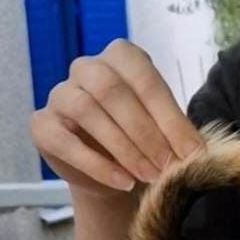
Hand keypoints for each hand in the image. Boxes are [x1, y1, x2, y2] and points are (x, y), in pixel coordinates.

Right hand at [29, 39, 202, 196]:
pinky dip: (97, 165)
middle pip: (112, 91)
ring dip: (123, 148)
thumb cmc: (145, 141)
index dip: (170, 119)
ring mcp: (61, 94)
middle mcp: (88, 68)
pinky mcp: (43, 124)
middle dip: (146, 133)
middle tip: (169, 167)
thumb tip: (197, 152)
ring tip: (149, 176)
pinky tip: (122, 181)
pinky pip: (65, 141)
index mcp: (123, 58)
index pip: (146, 81)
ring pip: (86, 110)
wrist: (113, 173)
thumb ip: (178, 134)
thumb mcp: (166, 133)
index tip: (193, 152)